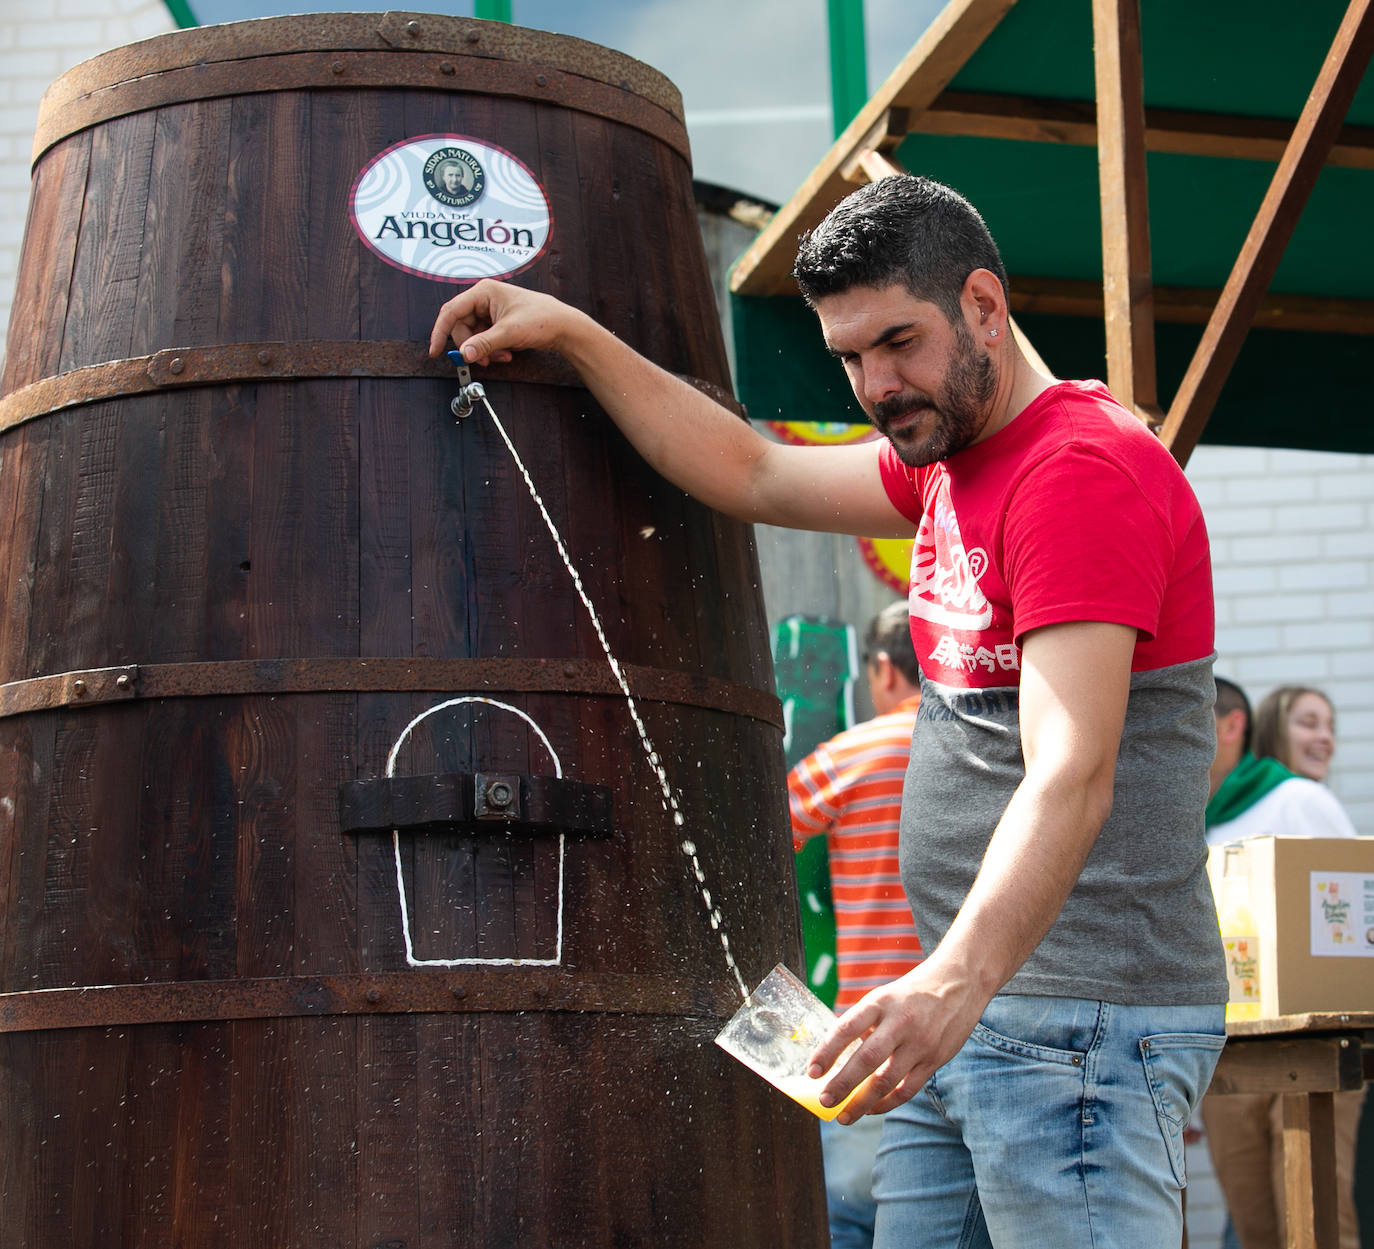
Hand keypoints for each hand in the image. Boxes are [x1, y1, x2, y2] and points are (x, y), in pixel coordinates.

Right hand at [427, 279, 581, 365]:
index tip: (435, 350)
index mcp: (483, 292)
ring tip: (502, 356)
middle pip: (461, 327)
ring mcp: (490, 311)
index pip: (451, 311)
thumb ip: (483, 344)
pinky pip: (483, 339)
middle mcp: (484, 299)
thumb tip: (463, 354)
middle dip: (472, 346)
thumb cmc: (542, 319)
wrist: (563, 326)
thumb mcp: (509, 333)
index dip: (440, 332)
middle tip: (483, 360)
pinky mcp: (497, 322)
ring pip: (473, 336)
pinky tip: (506, 353)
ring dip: (484, 351)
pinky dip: (492, 350)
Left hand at [807, 959, 988, 1122]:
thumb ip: (864, 1024)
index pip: (847, 1028)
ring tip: (844, 1116)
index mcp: (880, 1002)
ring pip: (887, 1080)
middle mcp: (900, 1023)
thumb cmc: (912, 993)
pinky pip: (908, 1089)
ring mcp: (920, 1043)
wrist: (959, 983)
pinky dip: (887, 1103)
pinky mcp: (935, 1059)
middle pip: (867, 1060)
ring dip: (862, 1103)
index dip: (827, 1051)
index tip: (812, 1071)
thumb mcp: (884, 997)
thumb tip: (837, 1056)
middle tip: (825, 1100)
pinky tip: (872, 1109)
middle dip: (843, 1084)